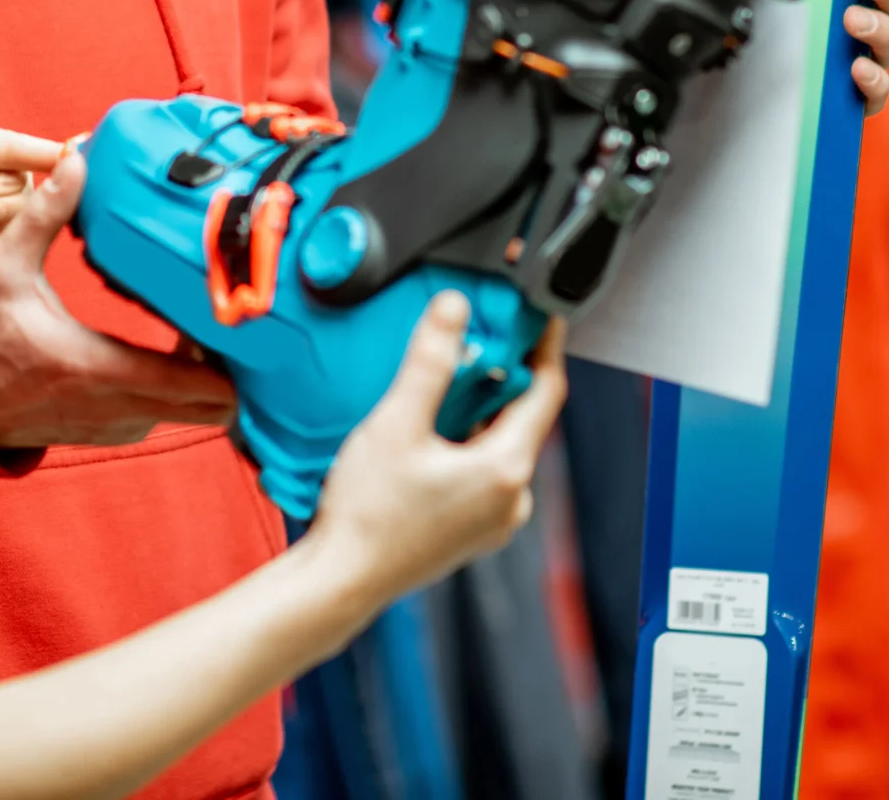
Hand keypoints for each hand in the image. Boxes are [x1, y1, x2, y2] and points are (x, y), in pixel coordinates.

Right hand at [0, 147, 240, 450]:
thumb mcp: (4, 268)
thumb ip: (43, 215)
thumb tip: (75, 161)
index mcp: (102, 370)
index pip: (200, 386)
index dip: (230, 354)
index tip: (233, 311)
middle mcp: (123, 410)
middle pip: (217, 405)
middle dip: (232, 363)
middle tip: (225, 311)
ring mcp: (124, 427)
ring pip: (197, 411)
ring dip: (207, 372)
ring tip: (200, 319)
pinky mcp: (120, 432)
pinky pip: (172, 413)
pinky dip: (183, 385)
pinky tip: (173, 344)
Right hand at [304, 296, 566, 604]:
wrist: (341, 579)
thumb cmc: (367, 513)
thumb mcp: (396, 423)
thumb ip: (431, 361)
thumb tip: (455, 308)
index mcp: (506, 472)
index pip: (547, 392)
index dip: (545, 346)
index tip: (539, 314)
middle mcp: (512, 500)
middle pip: (522, 418)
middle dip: (502, 374)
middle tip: (478, 333)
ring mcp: (494, 520)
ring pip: (500, 445)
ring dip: (480, 409)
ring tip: (446, 377)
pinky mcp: (472, 529)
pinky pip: (483, 471)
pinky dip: (467, 440)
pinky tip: (431, 428)